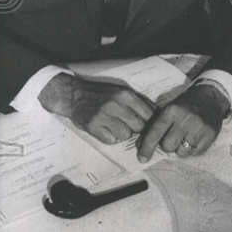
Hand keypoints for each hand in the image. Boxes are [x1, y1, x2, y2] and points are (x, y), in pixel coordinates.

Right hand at [39, 73, 154, 144]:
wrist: (73, 94)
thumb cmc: (101, 93)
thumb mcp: (121, 90)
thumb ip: (138, 102)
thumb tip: (157, 114)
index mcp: (125, 95)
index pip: (149, 114)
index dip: (148, 121)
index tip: (144, 122)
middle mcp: (115, 105)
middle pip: (139, 127)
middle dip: (136, 128)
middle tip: (127, 124)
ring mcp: (103, 116)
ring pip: (125, 135)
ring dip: (122, 133)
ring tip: (114, 125)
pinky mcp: (92, 127)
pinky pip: (111, 141)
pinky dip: (110, 137)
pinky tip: (105, 129)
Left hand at [137, 83, 229, 162]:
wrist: (211, 97)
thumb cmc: (185, 105)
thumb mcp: (169, 108)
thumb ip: (156, 125)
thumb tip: (142, 146)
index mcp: (172, 110)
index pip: (155, 133)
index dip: (147, 147)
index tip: (142, 158)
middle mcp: (186, 119)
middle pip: (168, 146)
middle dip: (167, 145)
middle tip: (171, 138)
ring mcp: (199, 128)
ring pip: (182, 152)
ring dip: (180, 148)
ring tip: (184, 138)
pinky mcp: (210, 135)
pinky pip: (195, 153)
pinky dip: (191, 149)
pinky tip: (193, 138)